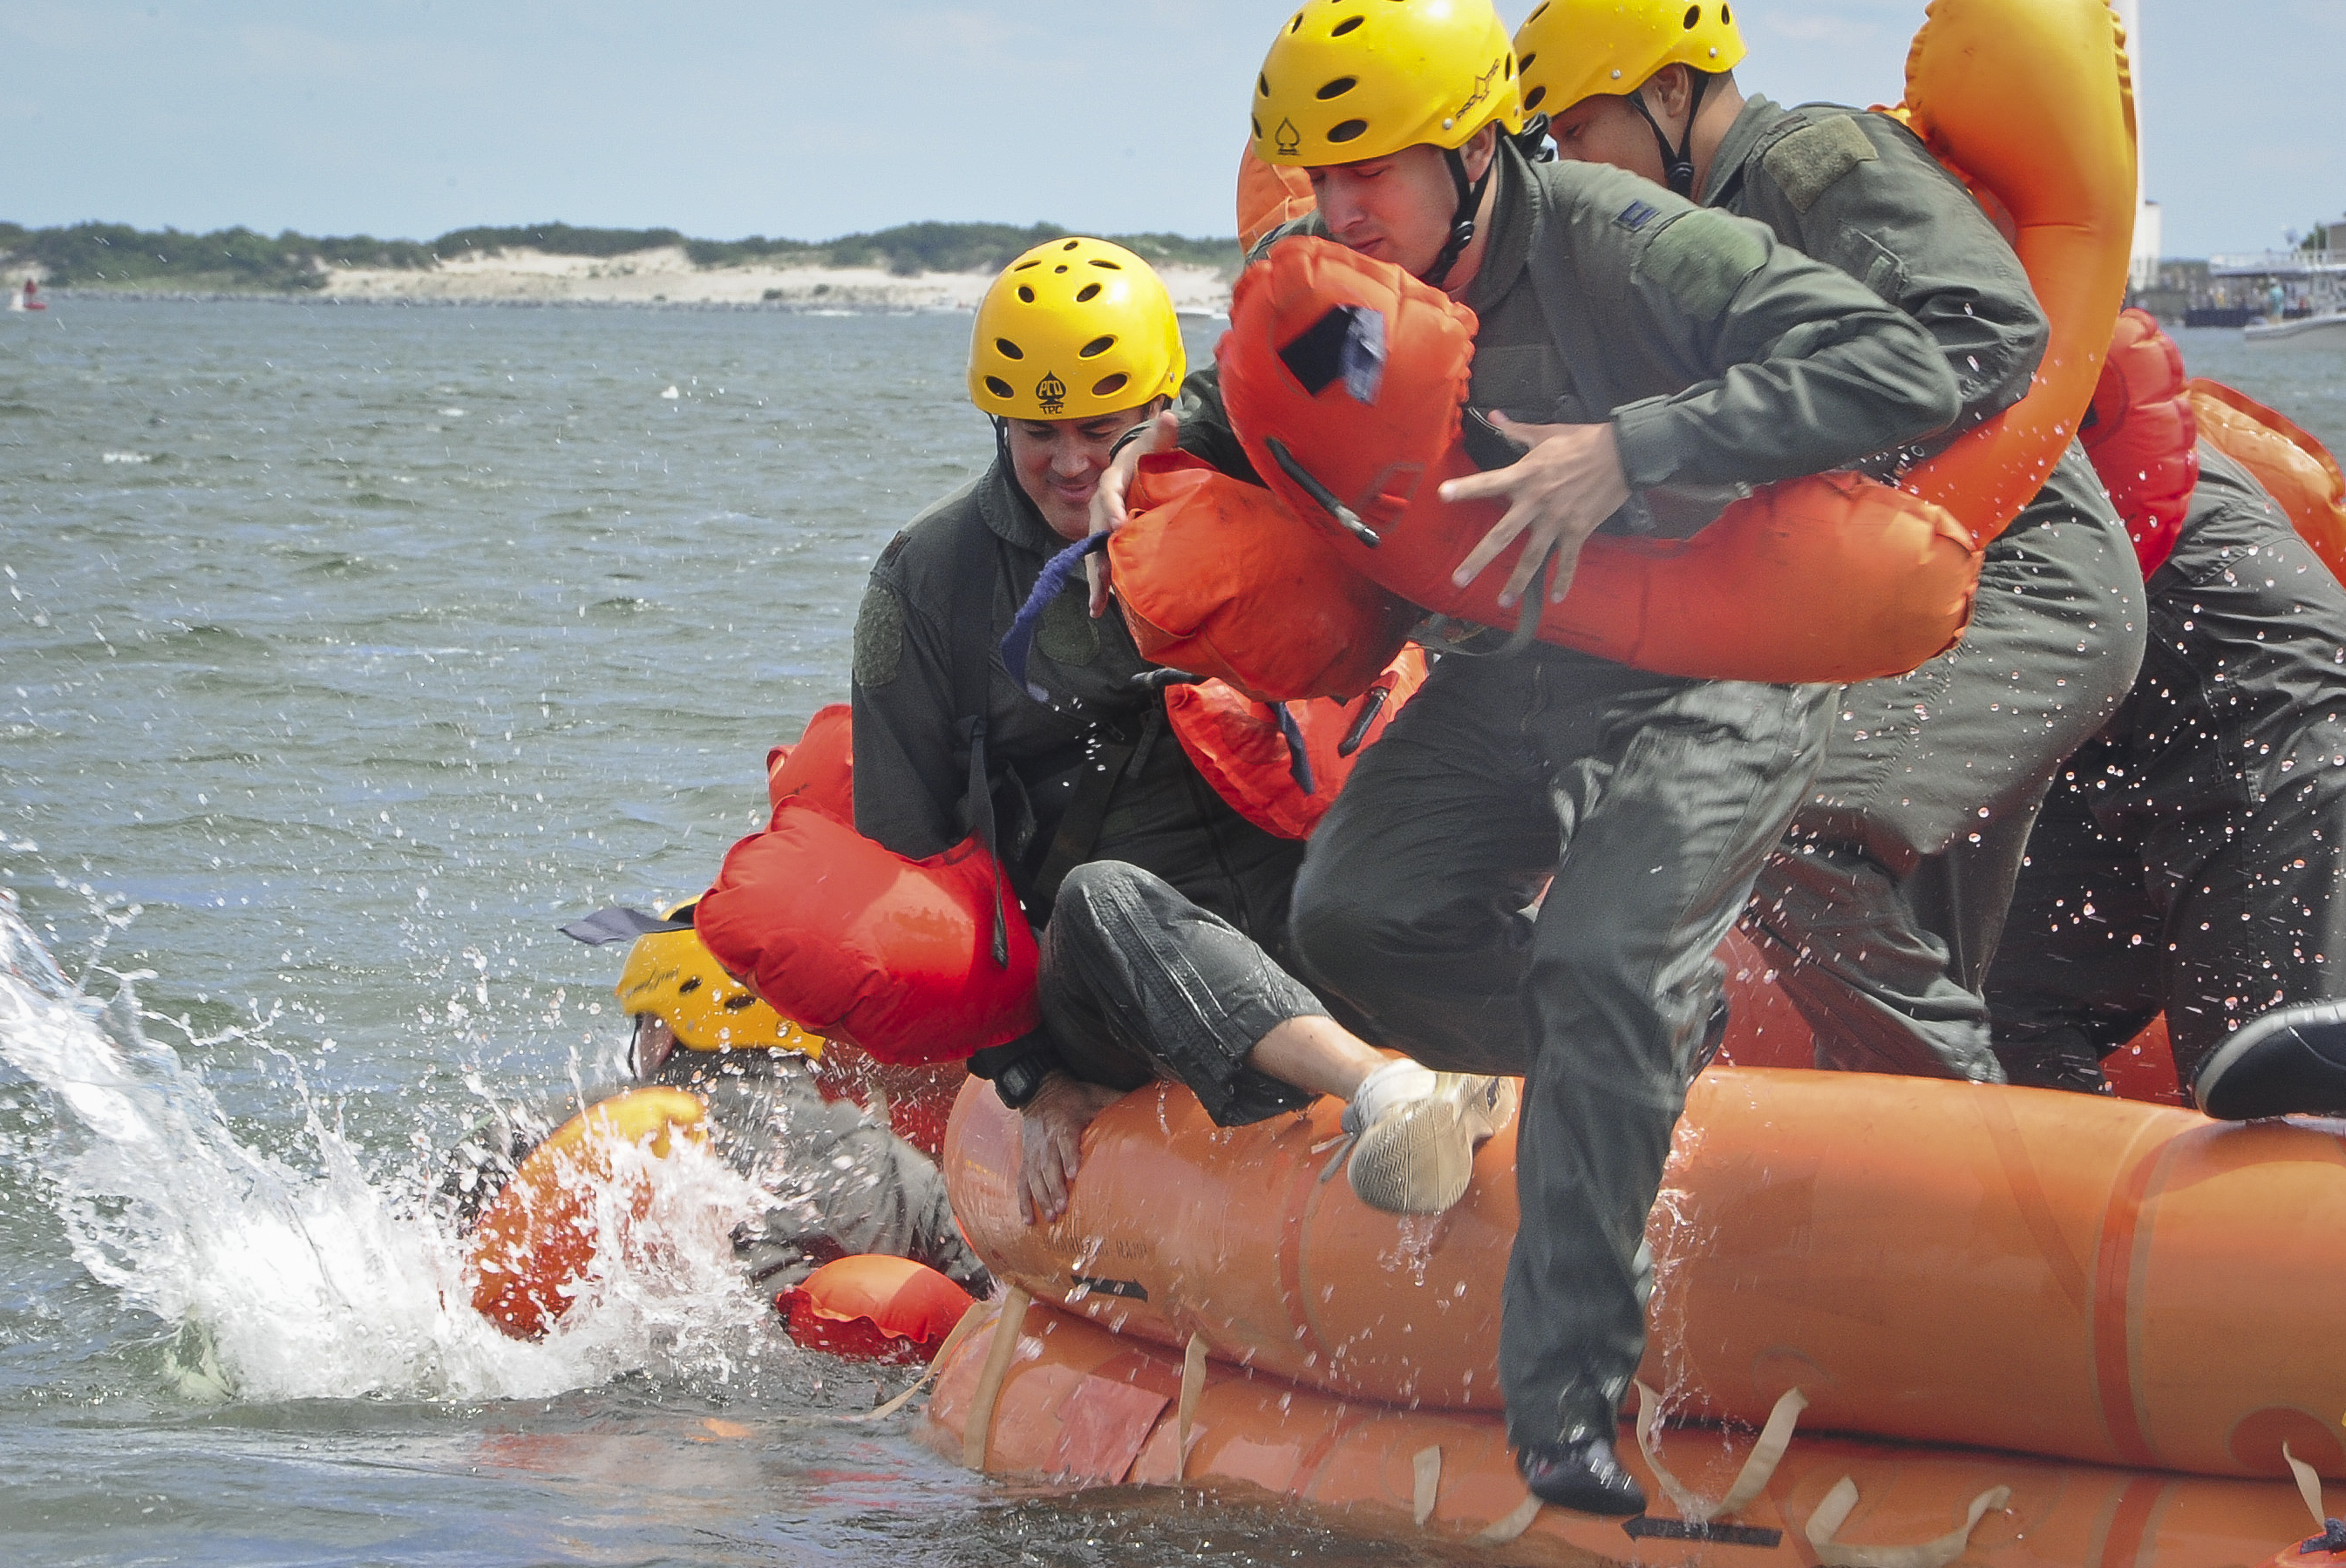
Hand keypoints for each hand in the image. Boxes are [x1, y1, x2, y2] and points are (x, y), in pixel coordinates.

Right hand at [1016, 1072, 1126, 1223]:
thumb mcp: (1094, 1094)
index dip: (1068, 1158)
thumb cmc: (1072, 1096)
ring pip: (1034, 1178)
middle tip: (1062, 1208)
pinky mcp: (1026, 1160)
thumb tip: (1144, 1103)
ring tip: (1050, 1216)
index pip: (1065, 1142)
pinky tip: (1027, 1220)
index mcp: (1064, 1125)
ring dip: (1041, 1198)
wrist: (1038, 1091)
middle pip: (1048, 1166)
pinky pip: (1022, 1183)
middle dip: (1054, 1188)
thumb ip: (1114, 1100)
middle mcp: (1046, 1141)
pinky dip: (1022, 1202)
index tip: (1073, 1174)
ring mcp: (1034, 1153)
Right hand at [1087, 410, 1178, 615]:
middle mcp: (1101, 508)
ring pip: (1094, 556)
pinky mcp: (1107, 544)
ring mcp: (1101, 529)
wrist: (1134, 469)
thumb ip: (1160, 434)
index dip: (1111, 509)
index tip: (1119, 525)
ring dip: (1096, 581)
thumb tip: (1170, 417)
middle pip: (1095, 534)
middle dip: (1098, 557)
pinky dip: (1100, 587)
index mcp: (1111, 483)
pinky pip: (1102, 565)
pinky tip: (1099, 610)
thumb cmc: (1144, 457)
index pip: (1108, 495)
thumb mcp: (1151, 443)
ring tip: (1097, 605)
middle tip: (1104, 578)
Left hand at [1438, 415, 1631, 608]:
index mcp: (1526, 475)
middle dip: (1479, 559)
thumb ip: (1516, 430)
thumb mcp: (1547, 433)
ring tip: (1502, 602)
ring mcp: (1558, 519)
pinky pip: (1568, 560)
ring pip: (1532, 557)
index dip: (1466, 488)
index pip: (1489, 482)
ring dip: (1517, 582)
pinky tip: (1555, 598)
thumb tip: (1493, 416)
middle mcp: (1537, 501)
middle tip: (1459, 579)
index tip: (1442, 495)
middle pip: (1502, 534)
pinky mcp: (1579, 530)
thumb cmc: (1583, 440)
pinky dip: (1563, 580)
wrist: (1623, 454)